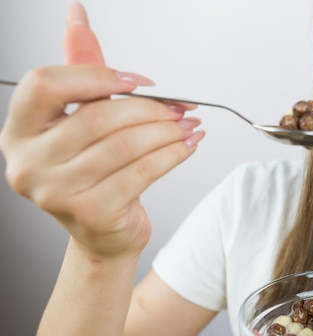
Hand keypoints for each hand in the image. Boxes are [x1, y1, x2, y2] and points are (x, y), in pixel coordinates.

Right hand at [0, 3, 203, 258]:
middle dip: (150, 109)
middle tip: (180, 108)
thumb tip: (77, 16)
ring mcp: (56, 192)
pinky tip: (187, 147)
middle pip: (97, 117)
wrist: (102, 232)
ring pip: (125, 146)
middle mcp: (28, 162)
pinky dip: (172, 156)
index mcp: (19, 131)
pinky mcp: (91, 212)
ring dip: (167, 132)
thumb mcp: (81, 120)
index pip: (46, 84)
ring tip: (188, 125)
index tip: (137, 81)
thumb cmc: (93, 173)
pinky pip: (143, 173)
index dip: (97, 76)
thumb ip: (81, 71)